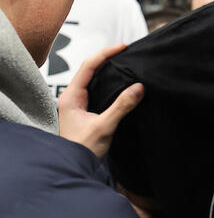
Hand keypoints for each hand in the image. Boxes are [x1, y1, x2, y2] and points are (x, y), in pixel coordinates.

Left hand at [58, 44, 143, 158]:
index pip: (88, 66)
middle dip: (108, 58)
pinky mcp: (86, 113)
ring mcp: (78, 105)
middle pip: (90, 69)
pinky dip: (110, 83)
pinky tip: (121, 85)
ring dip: (109, 71)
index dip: (106, 54)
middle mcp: (72, 98)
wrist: (72, 170)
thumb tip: (138, 87)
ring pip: (94, 80)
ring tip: (125, 64)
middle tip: (126, 52)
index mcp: (70, 97)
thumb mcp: (104, 127)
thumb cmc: (80, 151)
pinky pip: (98, 91)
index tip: (123, 47)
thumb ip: (122, 106)